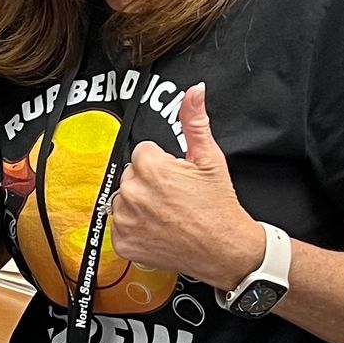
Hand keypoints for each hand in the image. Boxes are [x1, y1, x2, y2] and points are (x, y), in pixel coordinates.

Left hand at [108, 85, 267, 294]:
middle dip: (149, 183)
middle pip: (131, 175)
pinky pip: (119, 227)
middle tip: (174, 197)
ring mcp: (126, 219)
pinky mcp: (123, 242)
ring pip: (123, 200)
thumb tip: (194, 92)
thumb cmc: (218, 208)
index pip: (142, 153)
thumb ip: (195, 122)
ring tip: (167, 214)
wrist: (224, 249)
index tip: (176, 178)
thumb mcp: (210, 159)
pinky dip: (135, 229)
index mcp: (150, 167)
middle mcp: (133, 192)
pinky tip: (157, 229)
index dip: (162, 164)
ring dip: (139, 205)